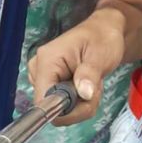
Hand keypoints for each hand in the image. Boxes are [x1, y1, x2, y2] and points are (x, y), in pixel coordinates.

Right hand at [28, 8, 125, 125]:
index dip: (66, 109)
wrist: (103, 31)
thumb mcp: (100, 55)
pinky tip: (85, 85)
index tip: (87, 98)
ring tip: (91, 82)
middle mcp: (38, 70)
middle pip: (52, 109)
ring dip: (82, 104)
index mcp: (47, 61)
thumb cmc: (102, 38)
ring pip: (59, 110)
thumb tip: (84, 94)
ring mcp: (42, 78)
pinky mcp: (49, 83)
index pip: (44, 101)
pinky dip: (78, 102)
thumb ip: (90, 74)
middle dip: (79, 105)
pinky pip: (62, 106)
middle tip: (95, 87)